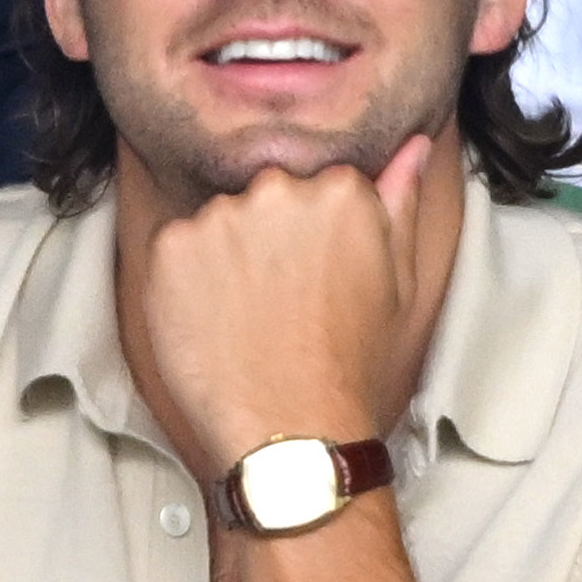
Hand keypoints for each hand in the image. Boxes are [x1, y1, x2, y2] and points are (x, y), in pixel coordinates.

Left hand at [138, 136, 429, 471]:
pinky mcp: (172, 246)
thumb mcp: (398, 286)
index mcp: (341, 191)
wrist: (289, 430)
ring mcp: (221, 216)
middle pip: (264, 197)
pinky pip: (174, 248)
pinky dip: (184, 280)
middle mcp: (279, 190)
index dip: (312, 237)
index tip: (313, 275)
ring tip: (244, 318)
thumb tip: (410, 151)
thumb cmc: (348, 369)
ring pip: (217, 222)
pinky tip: (211, 322)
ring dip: (223, 257)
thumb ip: (399, 206)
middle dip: (266, 238)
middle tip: (277, 303)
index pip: (317, 186)